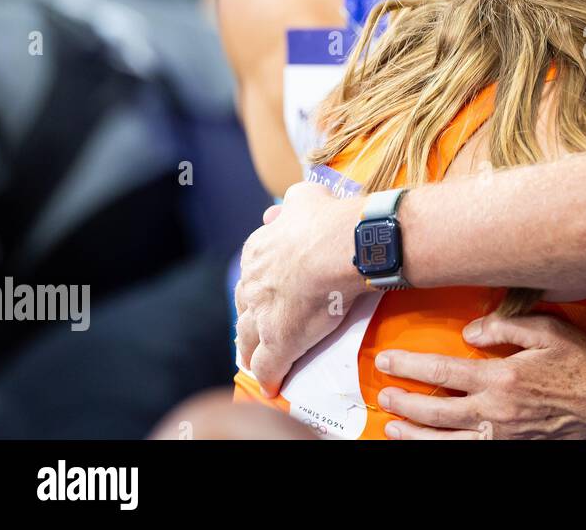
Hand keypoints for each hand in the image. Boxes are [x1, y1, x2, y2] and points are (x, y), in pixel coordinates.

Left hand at [234, 182, 366, 395]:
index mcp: (258, 252)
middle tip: (254, 329)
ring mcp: (262, 315)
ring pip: (247, 338)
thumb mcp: (304, 199)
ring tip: (252, 361)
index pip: (252, 275)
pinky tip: (271, 386)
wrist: (340, 247)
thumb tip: (279, 209)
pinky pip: (267, 365)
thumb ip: (291, 204)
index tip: (265, 294)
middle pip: (244, 307)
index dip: (258, 287)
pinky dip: (268, 376)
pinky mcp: (279, 341)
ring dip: (249, 350)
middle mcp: (253, 283)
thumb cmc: (328, 221)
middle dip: (249, 317)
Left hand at [375, 314, 585, 439]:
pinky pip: (470, 452)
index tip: (386, 361)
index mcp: (501, 377)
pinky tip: (433, 444)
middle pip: (435, 411)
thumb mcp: (547, 331)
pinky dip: (445, 449)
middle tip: (382, 394)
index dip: (409, 367)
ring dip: (415, 434)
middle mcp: (496, 411)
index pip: (441, 372)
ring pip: (445, 441)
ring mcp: (503, 436)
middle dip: (403, 402)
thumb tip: (469, 332)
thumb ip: (503, 327)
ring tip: (393, 426)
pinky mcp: (513, 449)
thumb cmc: (581, 364)